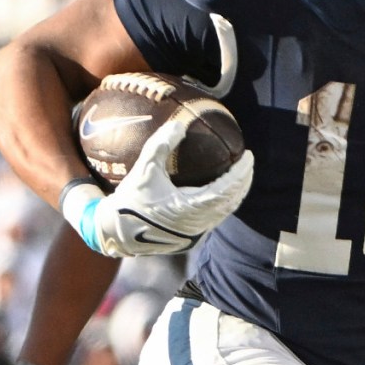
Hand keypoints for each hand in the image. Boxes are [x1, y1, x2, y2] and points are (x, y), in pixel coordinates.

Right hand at [68, 122, 254, 256]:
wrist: (117, 231)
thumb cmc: (130, 199)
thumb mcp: (144, 169)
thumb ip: (161, 145)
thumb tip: (179, 126)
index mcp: (189, 208)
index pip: (226, 189)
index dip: (240, 172)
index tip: (248, 155)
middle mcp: (196, 224)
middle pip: (231, 202)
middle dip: (243, 182)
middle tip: (247, 162)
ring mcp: (194, 234)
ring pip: (224, 213)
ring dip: (235, 194)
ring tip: (239, 176)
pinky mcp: (189, 239)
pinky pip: (214, 219)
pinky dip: (222, 204)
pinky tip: (221, 192)